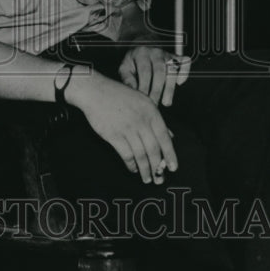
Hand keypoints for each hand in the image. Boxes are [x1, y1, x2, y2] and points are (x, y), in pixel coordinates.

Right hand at [72, 70, 177, 184]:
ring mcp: (127, 128)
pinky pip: (126, 154)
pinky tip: (133, 168)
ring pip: (140, 155)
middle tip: (159, 178)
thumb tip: (170, 136)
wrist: (96, 91)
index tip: (173, 167)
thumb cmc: (119, 95)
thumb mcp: (142, 101)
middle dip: (158, 167)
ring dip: (145, 169)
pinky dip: (131, 164)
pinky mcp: (114, 135)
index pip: (165, 137)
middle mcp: (141, 121)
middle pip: (153, 149)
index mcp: (151, 111)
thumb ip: (156, 119)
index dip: (170, 154)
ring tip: (147, 179)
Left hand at [119, 46, 190, 107]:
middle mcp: (156, 52)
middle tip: (154, 105)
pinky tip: (179, 83)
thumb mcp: (125, 67)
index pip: (145, 72)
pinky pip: (185, 63)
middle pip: (160, 72)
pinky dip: (184, 72)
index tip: (143, 100)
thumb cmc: (133, 60)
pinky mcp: (176, 57)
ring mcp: (167, 54)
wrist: (142, 45)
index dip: (145, 87)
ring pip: (172, 70)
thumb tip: (133, 92)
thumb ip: (127, 79)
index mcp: (142, 54)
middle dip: (157, 90)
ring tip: (166, 103)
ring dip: (170, 88)